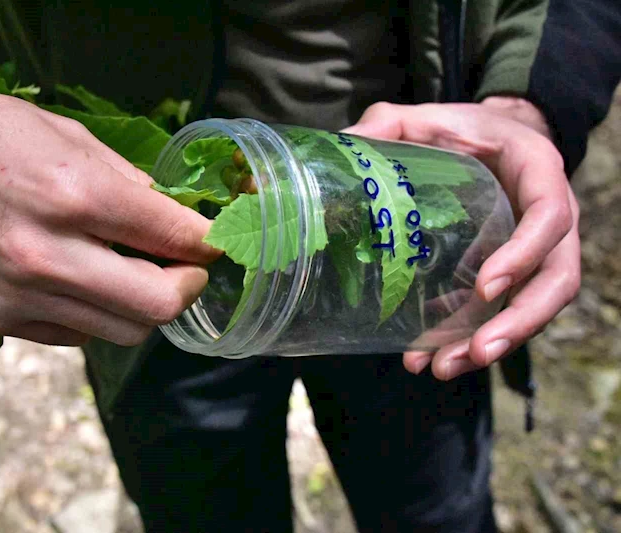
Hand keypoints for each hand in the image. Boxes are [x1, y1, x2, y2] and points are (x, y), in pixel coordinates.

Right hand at [0, 78, 218, 345]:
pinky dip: (97, 315)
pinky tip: (85, 283)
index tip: (214, 244)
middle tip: (185, 268)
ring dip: (142, 305)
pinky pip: (76, 336)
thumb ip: (130, 184)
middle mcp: (45, 255)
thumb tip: (173, 218)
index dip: (207, 244)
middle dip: (186, 287)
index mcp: (73, 195)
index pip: (172, 238)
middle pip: (156, 307)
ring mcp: (17, 296)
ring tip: (133, 272)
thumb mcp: (67, 134)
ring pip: (120, 332)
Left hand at [343, 99, 579, 379]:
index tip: (486, 288)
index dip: (525, 255)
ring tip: (441, 368)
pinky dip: (467, 334)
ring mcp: (535, 250)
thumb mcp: (427, 117)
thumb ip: (389, 124)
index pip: (551, 217)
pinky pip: (500, 310)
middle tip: (475, 353)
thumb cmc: (461, 128)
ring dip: (491, 342)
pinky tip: (428, 354)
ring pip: (533, 307)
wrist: (490, 140)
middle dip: (519, 323)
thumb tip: (341, 141)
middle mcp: (550, 217)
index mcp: (537, 172)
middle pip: (556, 280)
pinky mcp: (513, 271)